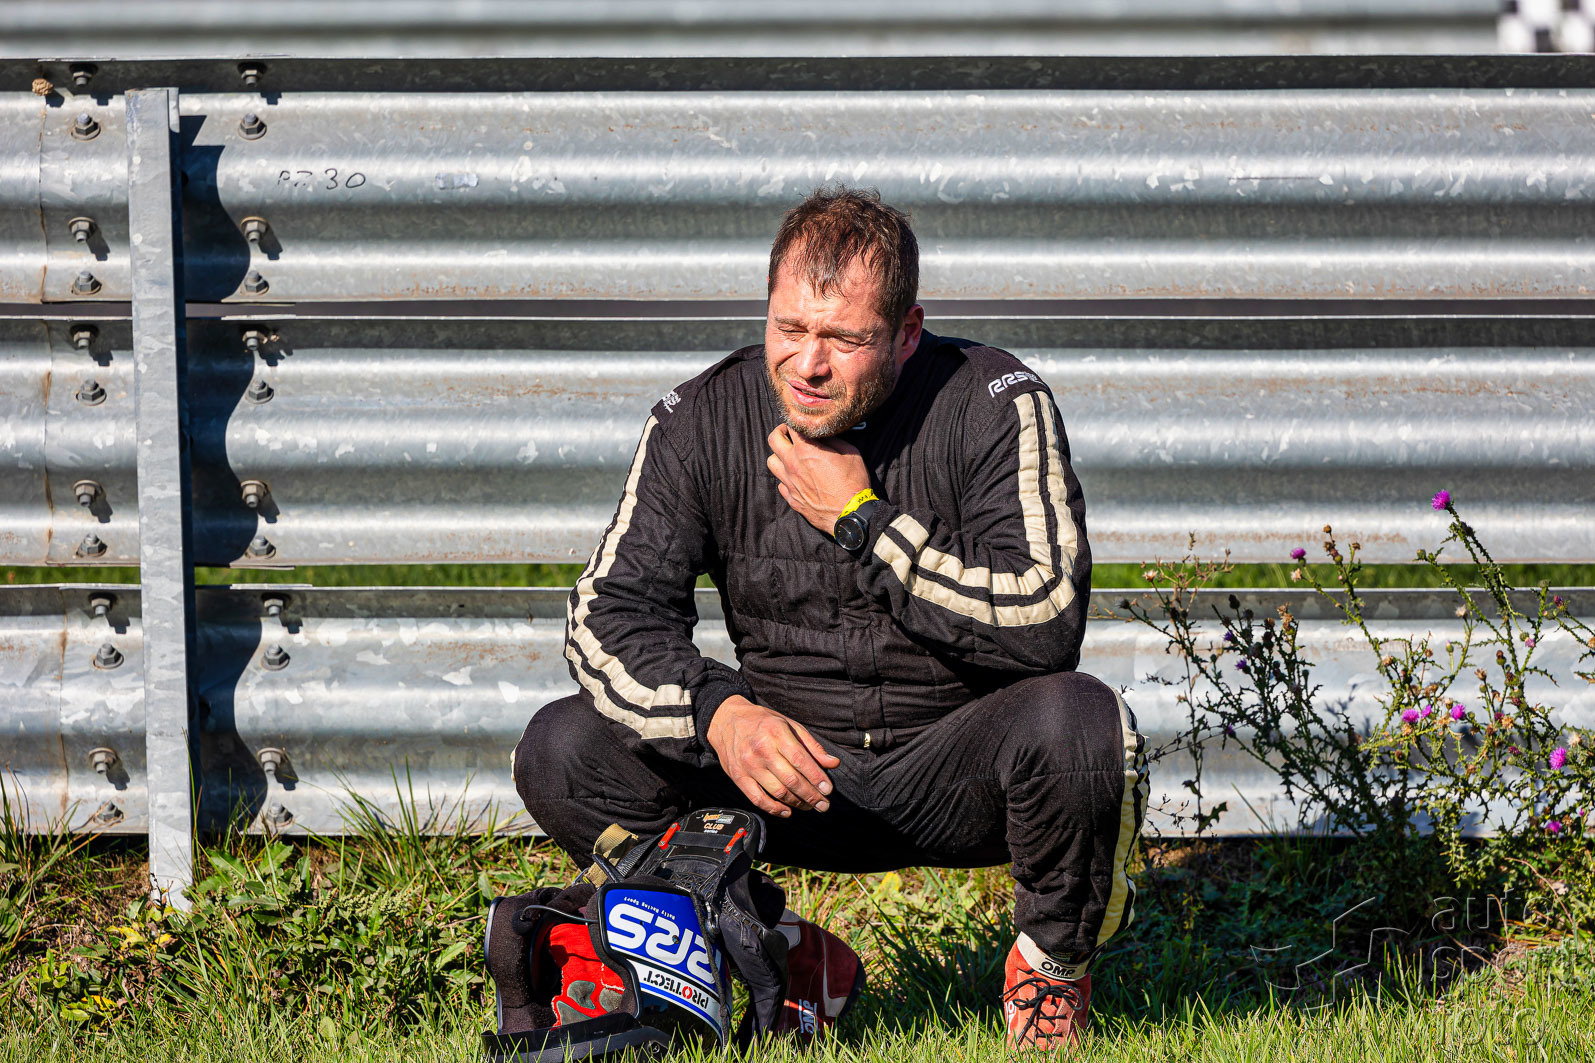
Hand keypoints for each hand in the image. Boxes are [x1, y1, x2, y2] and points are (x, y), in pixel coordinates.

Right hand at [706, 695, 841, 817]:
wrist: (727, 720)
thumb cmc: (763, 723)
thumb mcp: (789, 725)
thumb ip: (811, 745)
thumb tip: (833, 763)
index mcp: (776, 733)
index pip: (800, 760)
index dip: (816, 777)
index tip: (828, 790)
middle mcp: (762, 749)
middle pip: (791, 779)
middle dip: (811, 795)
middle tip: (824, 805)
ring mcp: (748, 765)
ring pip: (777, 791)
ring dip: (797, 803)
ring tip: (809, 806)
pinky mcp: (738, 777)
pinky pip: (757, 799)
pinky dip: (774, 809)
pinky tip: (787, 811)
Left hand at [766, 424, 870, 532]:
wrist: (850, 514)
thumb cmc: (853, 483)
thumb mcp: (850, 453)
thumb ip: (833, 440)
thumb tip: (823, 435)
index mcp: (806, 450)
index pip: (791, 426)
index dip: (796, 421)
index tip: (801, 423)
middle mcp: (792, 464)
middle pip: (773, 440)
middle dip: (781, 432)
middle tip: (790, 434)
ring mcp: (789, 483)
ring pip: (771, 462)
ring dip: (779, 455)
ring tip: (790, 456)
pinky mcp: (791, 499)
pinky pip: (780, 483)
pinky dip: (786, 478)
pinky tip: (797, 478)